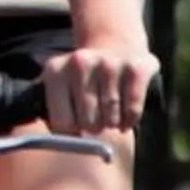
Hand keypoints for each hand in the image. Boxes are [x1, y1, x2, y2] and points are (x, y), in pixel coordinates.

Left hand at [41, 41, 158, 137]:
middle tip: (94, 122)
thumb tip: (56, 143)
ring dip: (111, 124)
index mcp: (55, 71)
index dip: (70, 133)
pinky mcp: (136, 68)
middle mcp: (80, 63)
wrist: (115, 46)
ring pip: (110, 118)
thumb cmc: (84, 79)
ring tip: (108, 116)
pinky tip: (125, 116)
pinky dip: (130, 120)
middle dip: (92, 128)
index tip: (75, 129)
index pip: (61, 122)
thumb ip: (53, 112)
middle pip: (87, 122)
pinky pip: (133, 110)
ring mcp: (109, 64)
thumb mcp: (60, 87)